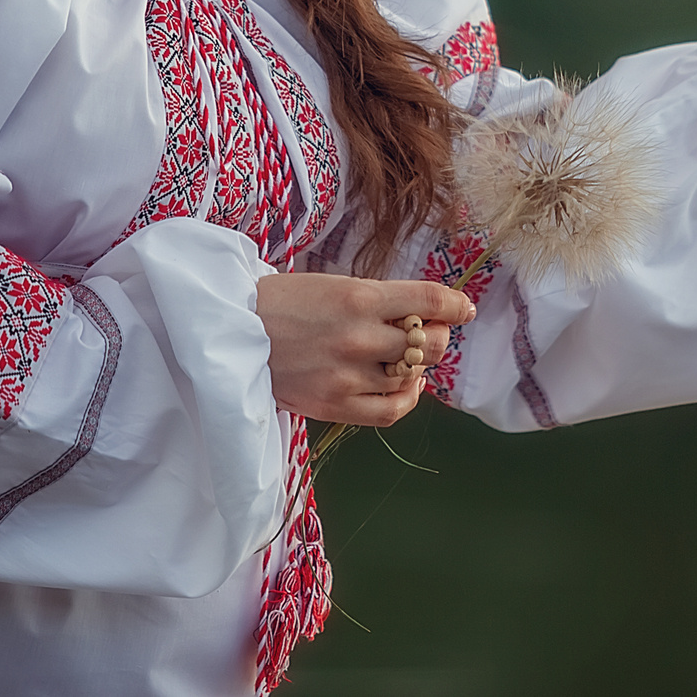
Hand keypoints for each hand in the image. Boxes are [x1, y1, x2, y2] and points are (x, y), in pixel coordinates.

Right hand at [253, 273, 474, 425]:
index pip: (430, 300)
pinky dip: (407, 398)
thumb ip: (379, 301)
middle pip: (429, 343)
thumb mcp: (335, 285)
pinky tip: (404, 386)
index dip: (456, 305)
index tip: (464, 308)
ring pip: (413, 376)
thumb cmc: (284, 302)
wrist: (232, 332)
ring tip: (407, 359)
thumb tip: (427, 314)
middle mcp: (359, 336)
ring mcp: (348, 375)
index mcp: (359, 297)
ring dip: (418, 366)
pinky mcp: (335, 405)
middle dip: (437, 336)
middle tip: (428, 333)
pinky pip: (391, 411)